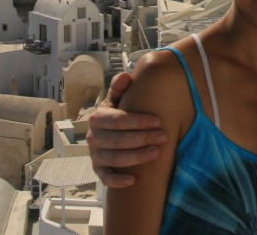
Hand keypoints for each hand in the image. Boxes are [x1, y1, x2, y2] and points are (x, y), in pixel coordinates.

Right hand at [87, 72, 166, 187]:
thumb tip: (126, 76)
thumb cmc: (116, 115)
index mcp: (97, 117)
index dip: (138, 121)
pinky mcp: (98, 170)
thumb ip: (119, 88)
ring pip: (115, 159)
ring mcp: (95, 155)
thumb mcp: (116, 100)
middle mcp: (93, 137)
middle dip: (142, 138)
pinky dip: (117, 181)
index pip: (118, 120)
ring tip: (157, 153)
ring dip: (136, 157)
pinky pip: (105, 178)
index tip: (158, 121)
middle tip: (163, 137)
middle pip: (118, 140)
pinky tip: (133, 180)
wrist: (106, 134)